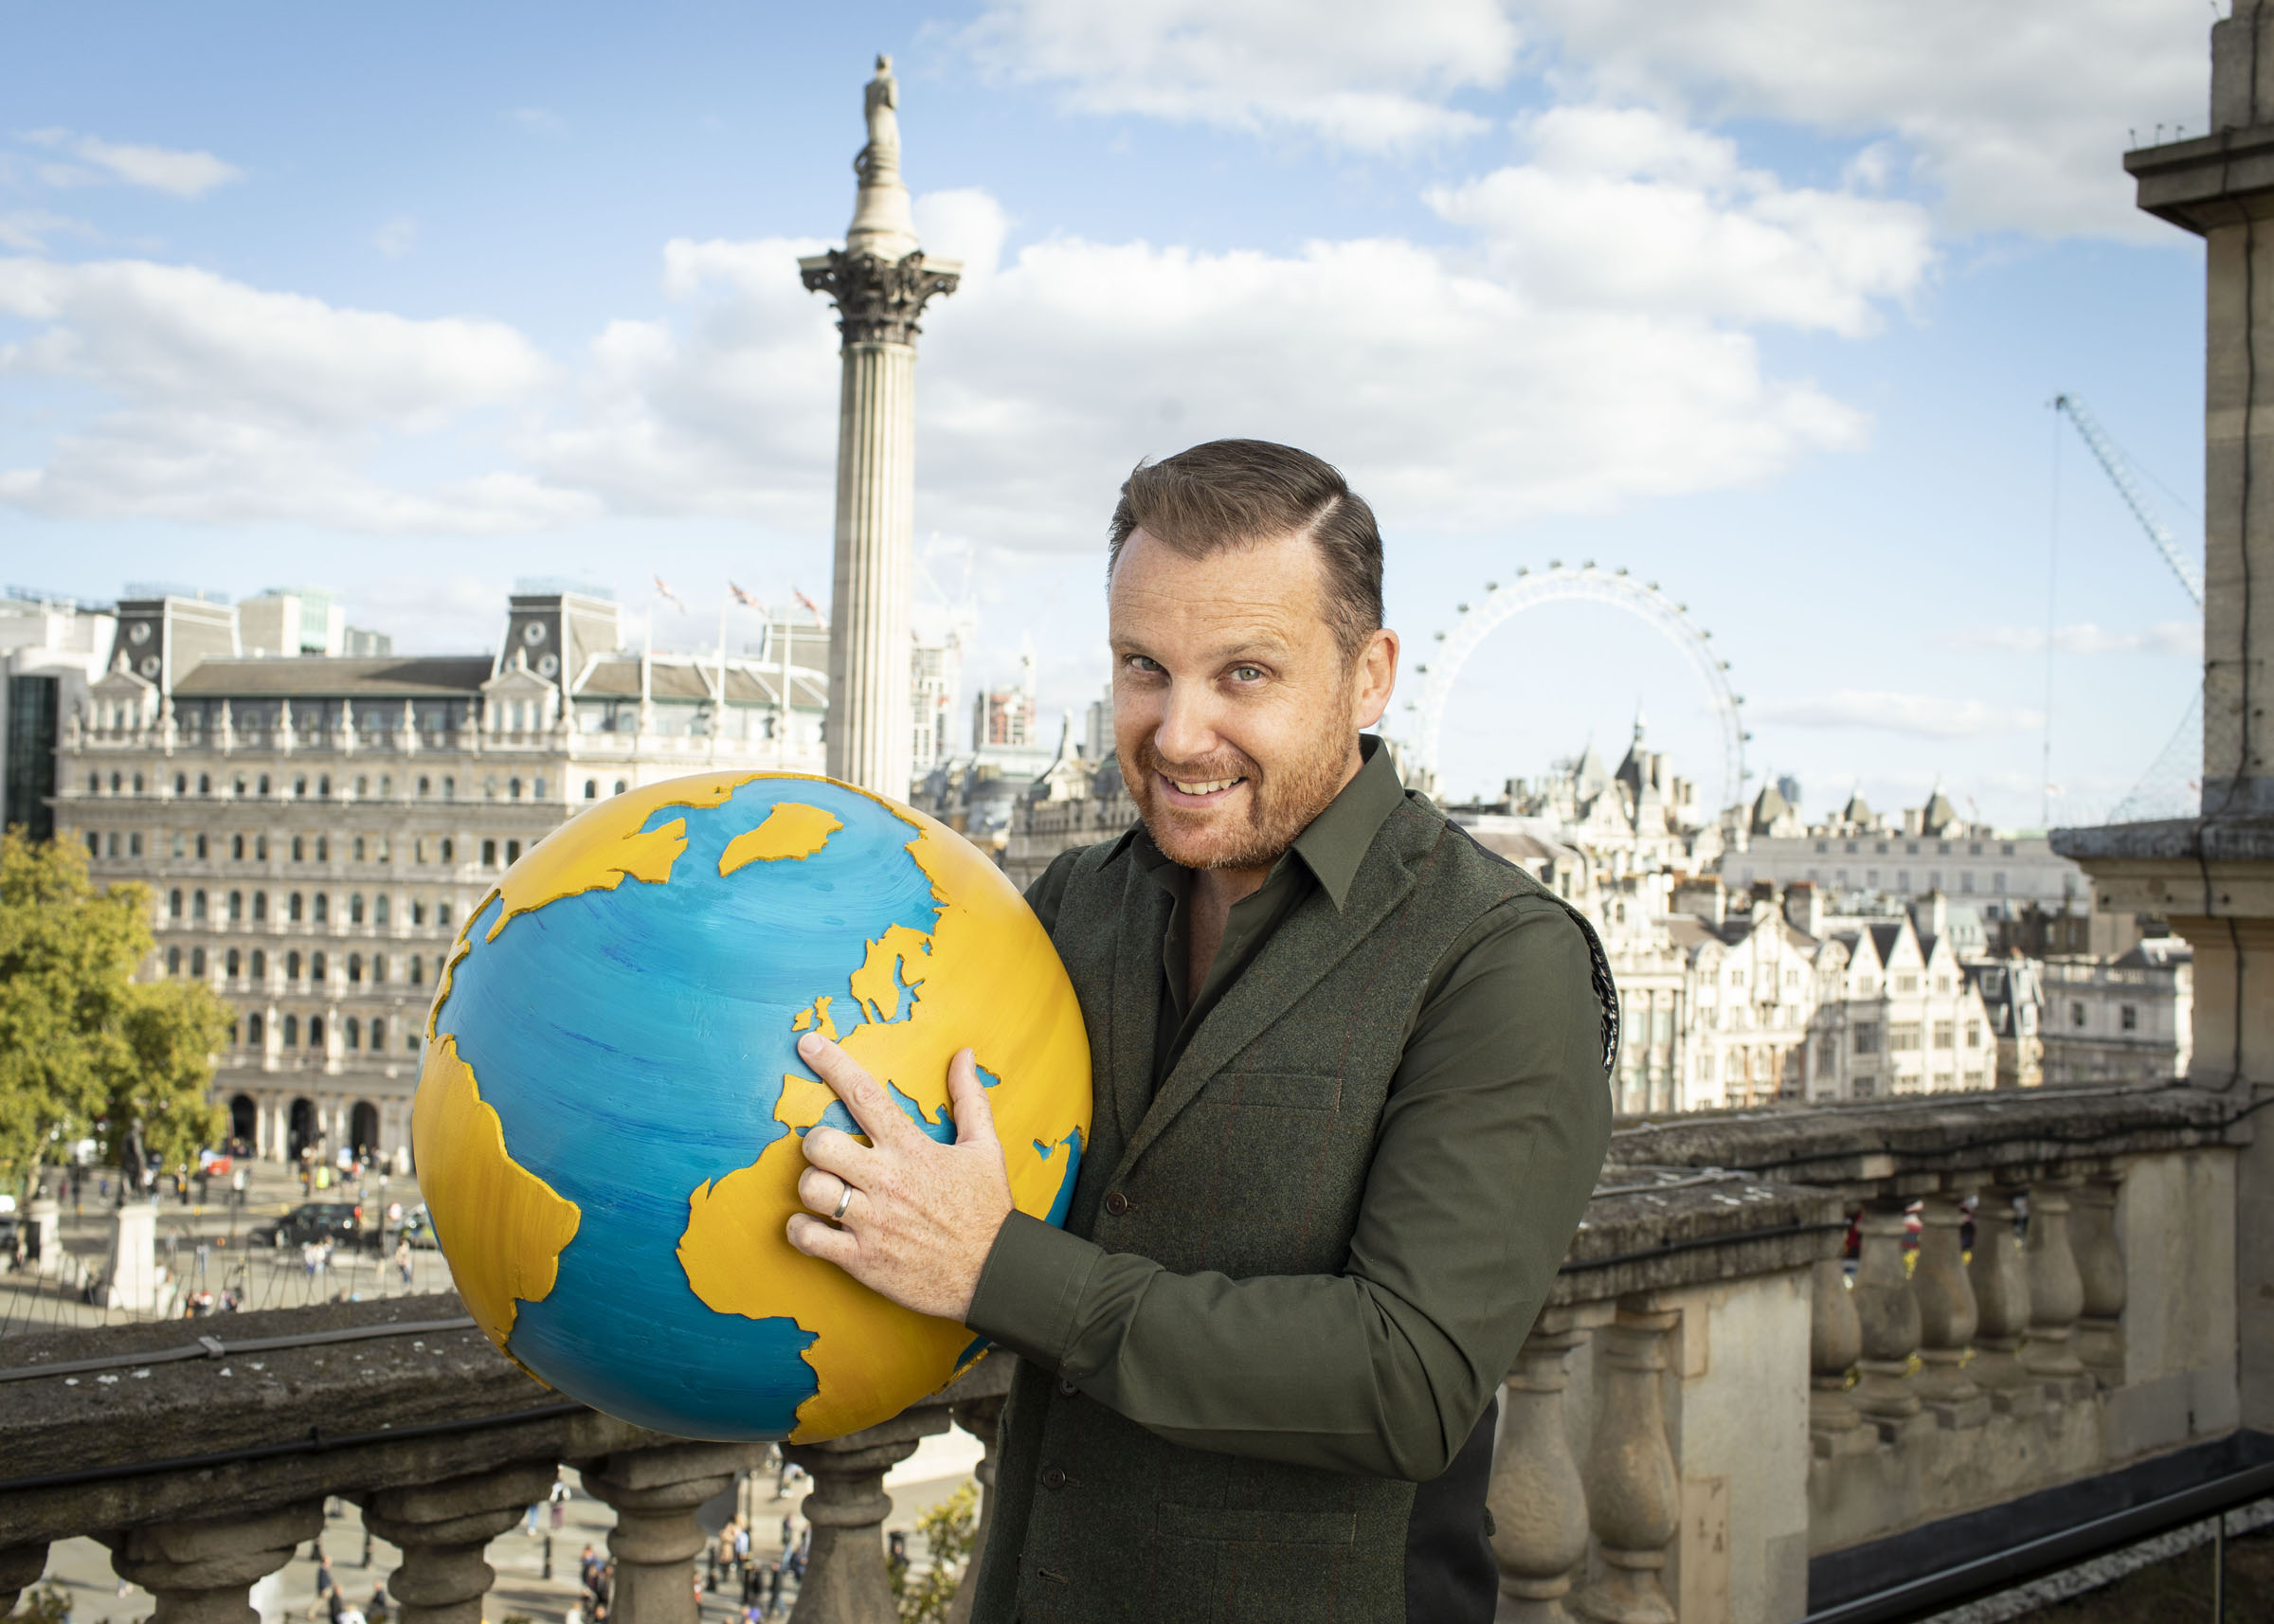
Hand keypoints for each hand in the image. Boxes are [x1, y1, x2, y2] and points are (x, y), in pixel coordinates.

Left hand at [784, 1033, 1014, 1321]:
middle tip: (829, 1153)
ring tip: (826, 1190)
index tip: (808, 1043)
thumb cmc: (986, 1210)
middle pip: (821, 1143)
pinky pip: (809, 1238)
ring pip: (810, 1188)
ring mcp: (872, 1221)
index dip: (832, 1064)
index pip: (864, 1094)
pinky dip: (801, 1231)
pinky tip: (815, 1226)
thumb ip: (970, 1099)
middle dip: (815, 1142)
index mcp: (912, 1149)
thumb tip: (965, 1055)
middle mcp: (887, 1181)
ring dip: (810, 1186)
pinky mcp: (862, 1259)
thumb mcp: (986, 1148)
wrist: (994, 1273)